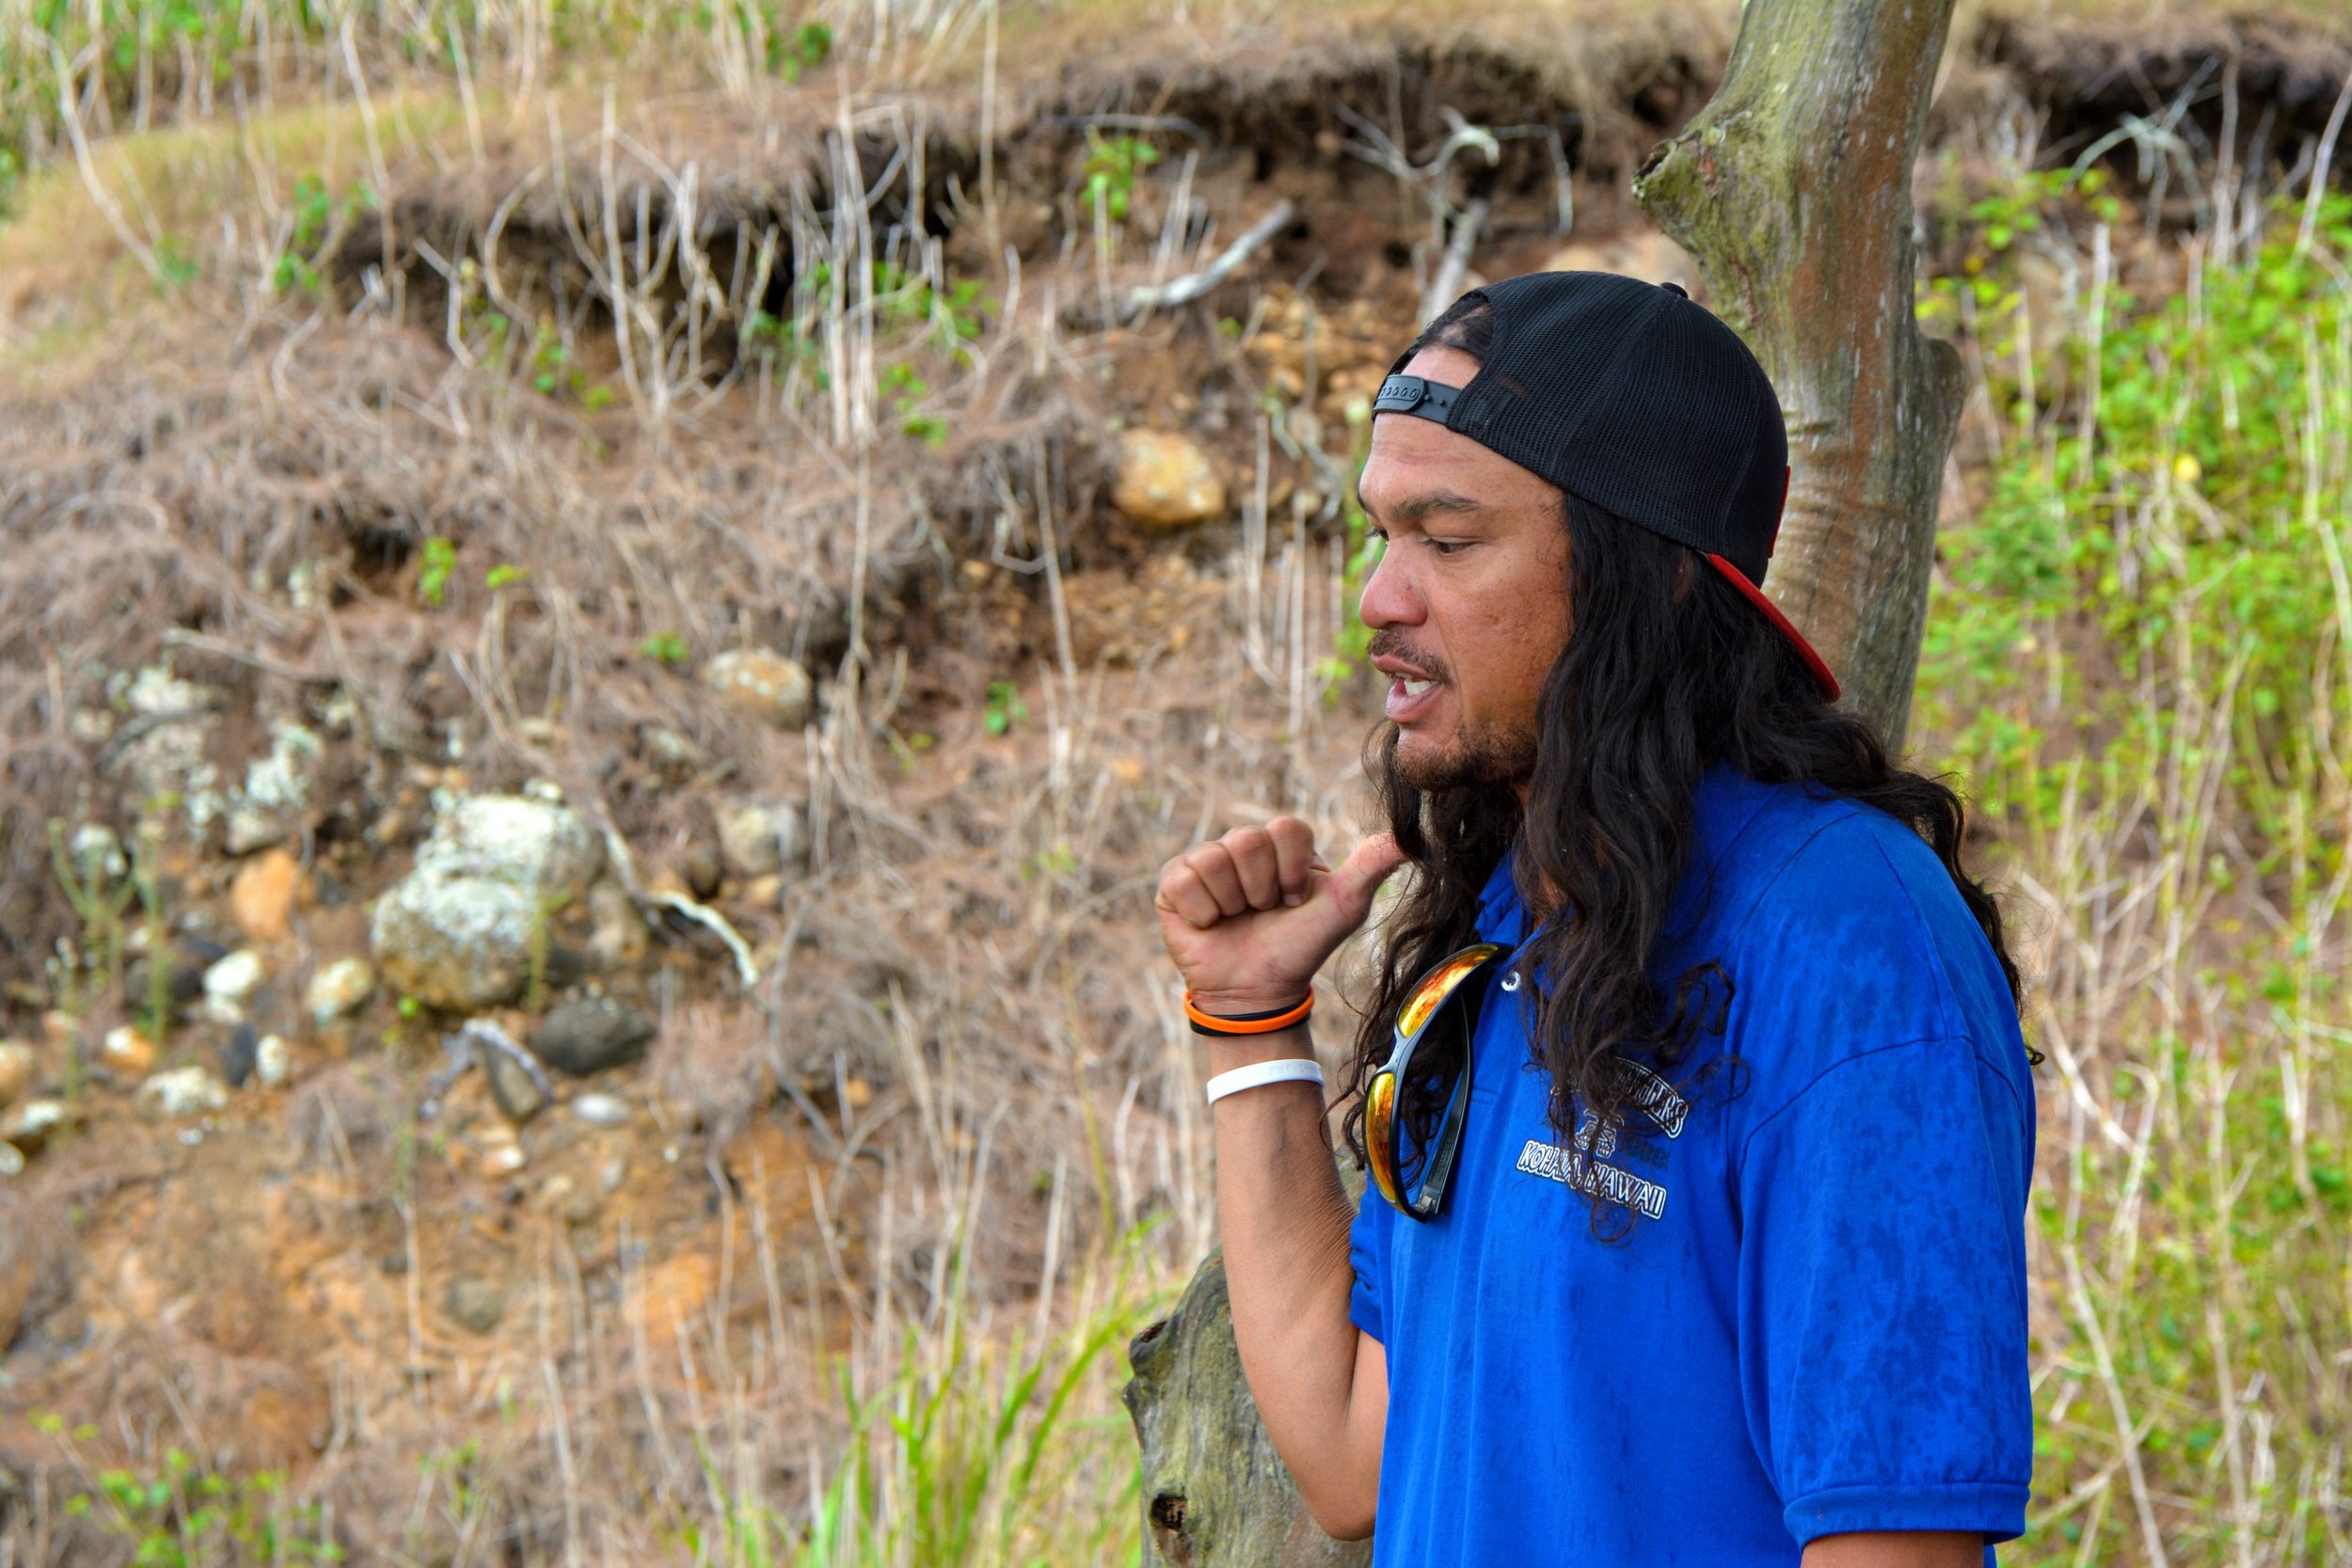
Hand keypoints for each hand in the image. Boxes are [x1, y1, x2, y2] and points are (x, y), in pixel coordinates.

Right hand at [1155, 819, 1407, 1013]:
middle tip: (1263, 912)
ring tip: (1237, 920)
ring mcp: (1204, 861)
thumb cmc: (1301, 947)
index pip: (1286, 828)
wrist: (1257, 992)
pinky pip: (1183, 880)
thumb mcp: (1344, 906)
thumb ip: (1374, 866)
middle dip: (1262, 889)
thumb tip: (1412, 836)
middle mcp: (1241, 845)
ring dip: (1232, 903)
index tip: (1295, 900)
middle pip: (1248, 841)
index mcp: (1281, 844)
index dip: (1293, 870)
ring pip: (1214, 860)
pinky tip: (1210, 925)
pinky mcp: (1172, 884)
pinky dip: (1202, 912)